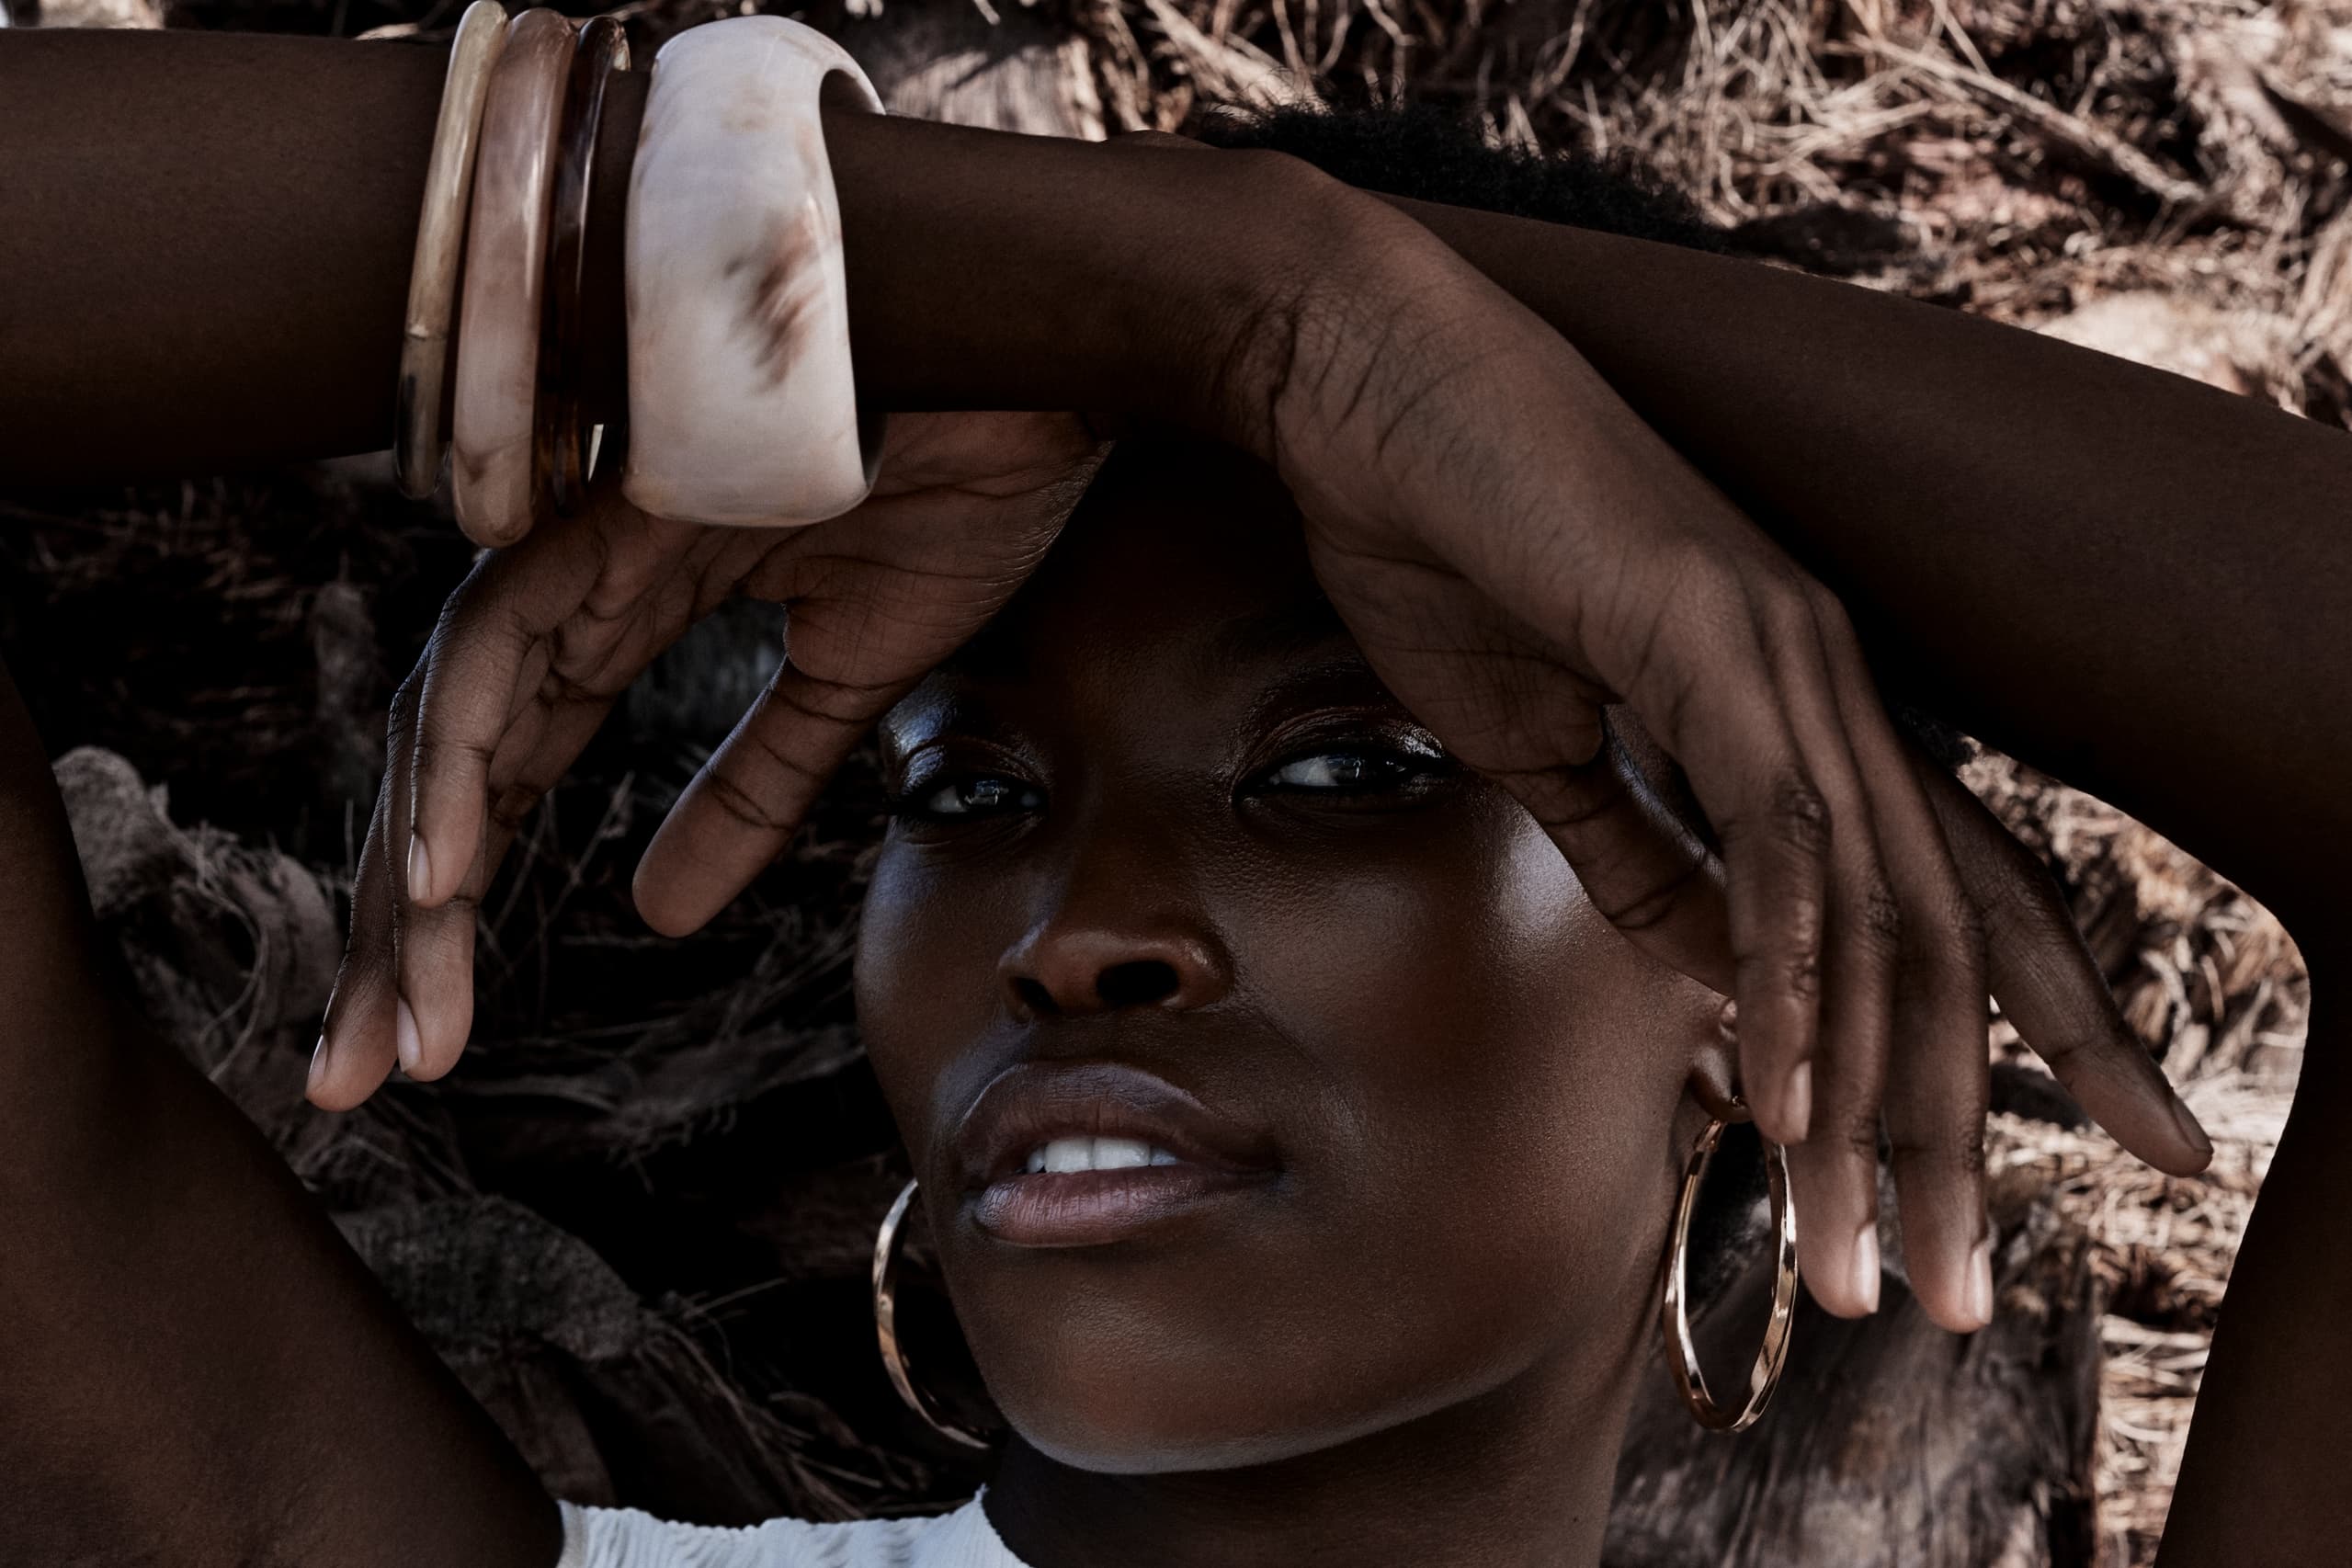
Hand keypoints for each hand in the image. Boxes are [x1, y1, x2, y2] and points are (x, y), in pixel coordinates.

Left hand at [308, 409, 1105, 1109]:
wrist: (1049, 370)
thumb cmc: (967, 480)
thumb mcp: (855, 675)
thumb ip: (752, 785)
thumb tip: (653, 913)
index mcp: (632, 608)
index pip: (509, 769)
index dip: (456, 904)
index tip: (435, 1036)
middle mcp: (586, 570)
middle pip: (450, 761)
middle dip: (396, 925)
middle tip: (361, 1072)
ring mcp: (592, 530)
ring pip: (452, 715)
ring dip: (416, 871)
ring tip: (401, 1011)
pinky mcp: (623, 503)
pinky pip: (510, 631)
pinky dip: (470, 751)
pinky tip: (449, 868)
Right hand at [1204, 187, 2210, 1330]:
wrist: (1366, 383)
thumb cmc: (1444, 543)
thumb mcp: (1541, 742)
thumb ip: (1638, 858)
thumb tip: (1711, 986)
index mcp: (1803, 710)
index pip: (1950, 900)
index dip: (2027, 1037)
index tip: (2052, 1168)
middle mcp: (1834, 686)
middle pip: (1949, 945)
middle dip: (1964, 1134)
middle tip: (1956, 1294)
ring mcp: (1788, 654)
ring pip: (1885, 919)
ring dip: (1879, 1108)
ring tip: (1873, 1259)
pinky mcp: (1712, 632)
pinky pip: (1778, 840)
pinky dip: (1790, 982)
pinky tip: (1786, 1105)